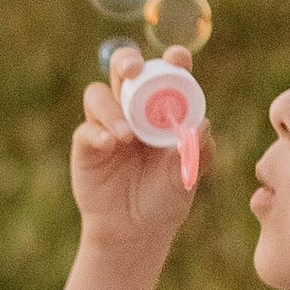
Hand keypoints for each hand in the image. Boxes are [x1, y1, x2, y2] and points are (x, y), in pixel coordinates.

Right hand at [72, 51, 210, 260]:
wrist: (134, 231)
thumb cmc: (165, 199)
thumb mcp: (187, 177)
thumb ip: (196, 152)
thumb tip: (202, 123)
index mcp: (164, 109)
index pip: (167, 74)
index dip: (172, 60)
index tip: (177, 59)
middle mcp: (134, 109)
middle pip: (125, 69)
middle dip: (128, 62)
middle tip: (134, 70)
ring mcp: (107, 123)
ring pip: (99, 94)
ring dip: (113, 108)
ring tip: (126, 136)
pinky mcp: (87, 143)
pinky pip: (86, 127)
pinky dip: (97, 131)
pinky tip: (110, 145)